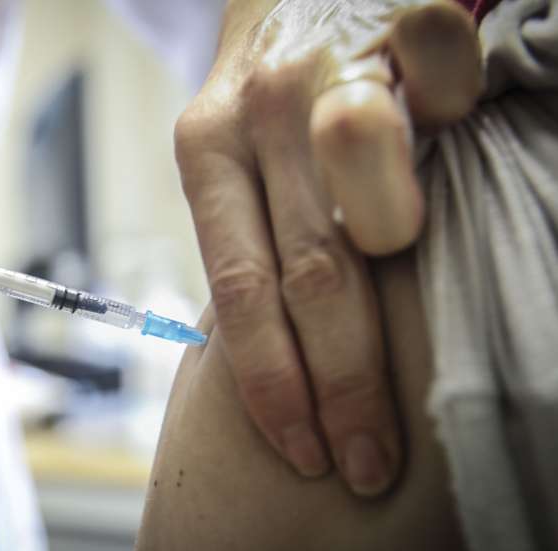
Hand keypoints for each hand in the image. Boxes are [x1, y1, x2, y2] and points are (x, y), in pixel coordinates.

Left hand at [175, 0, 479, 494]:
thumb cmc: (271, 97)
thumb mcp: (232, 159)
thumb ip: (253, 236)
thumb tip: (284, 357)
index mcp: (205, 150)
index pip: (239, 288)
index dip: (275, 381)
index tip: (305, 450)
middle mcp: (260, 110)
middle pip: (311, 272)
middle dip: (345, 381)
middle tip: (366, 458)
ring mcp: (331, 70)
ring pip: (373, 194)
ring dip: (397, 266)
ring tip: (413, 322)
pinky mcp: (403, 31)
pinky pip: (442, 92)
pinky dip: (456, 125)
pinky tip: (453, 156)